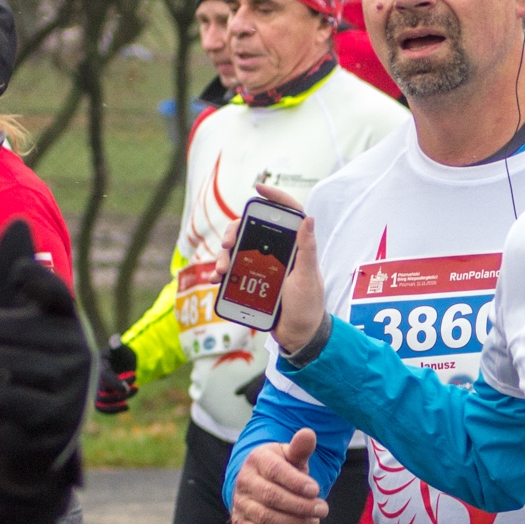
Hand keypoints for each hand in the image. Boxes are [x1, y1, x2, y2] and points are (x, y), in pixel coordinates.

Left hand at [0, 220, 95, 483]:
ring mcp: (70, 388)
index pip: (56, 293)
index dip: (35, 281)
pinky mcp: (52, 419)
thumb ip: (13, 273)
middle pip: (11, 330)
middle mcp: (78, 352)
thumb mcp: (13, 319)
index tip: (14, 280)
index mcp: (69, 323)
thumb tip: (18, 220)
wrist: (25, 436)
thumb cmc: (15, 366)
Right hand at [94, 340, 137, 413]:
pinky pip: (103, 407)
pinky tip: (127, 407)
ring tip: (136, 388)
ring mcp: (98, 388)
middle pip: (104, 392)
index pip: (104, 377)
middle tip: (135, 385)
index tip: (126, 388)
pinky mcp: (103, 396)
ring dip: (121, 399)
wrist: (123, 363)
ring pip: (104, 401)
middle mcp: (96, 378)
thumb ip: (118, 347)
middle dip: (121, 390)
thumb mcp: (121, 350)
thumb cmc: (122, 355)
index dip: (115, 383)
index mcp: (100, 366)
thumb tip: (115, 339)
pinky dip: (114, 410)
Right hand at [213, 185, 324, 354]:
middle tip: (227, 243)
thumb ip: (307, 249)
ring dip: (223, 255)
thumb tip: (308, 218)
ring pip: (238, 250)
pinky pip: (232, 271)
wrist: (298, 335)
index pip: (287, 214)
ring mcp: (264, 267)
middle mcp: (278, 253)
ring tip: (220, 269)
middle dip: (234, 231)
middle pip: (252, 230)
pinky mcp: (252, 281)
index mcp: (295, 247)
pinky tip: (216, 278)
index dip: (274, 198)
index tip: (257, 188)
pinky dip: (221, 271)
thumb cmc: (308, 306)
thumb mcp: (307, 277)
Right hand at [230, 429, 328, 523]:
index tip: (317, 490)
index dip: (297, 483)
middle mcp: (244, 480)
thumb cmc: (281, 467)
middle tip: (323, 510)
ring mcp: (239, 502)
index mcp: (257, 459)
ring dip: (294, 522)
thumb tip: (308, 434)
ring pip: (265, 517)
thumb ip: (300, 448)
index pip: (276, 471)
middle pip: (272, 496)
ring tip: (314, 522)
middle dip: (301, 506)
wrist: (258, 482)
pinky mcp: (240, 522)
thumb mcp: (291, 455)